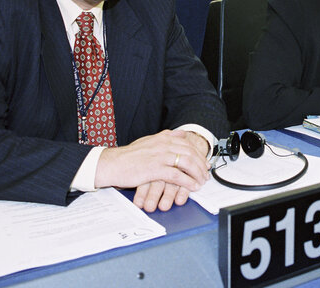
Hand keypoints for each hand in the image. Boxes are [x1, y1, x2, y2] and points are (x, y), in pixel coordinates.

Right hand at [94, 129, 209, 211]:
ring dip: (198, 174)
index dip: (199, 154)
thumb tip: (181, 133)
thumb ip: (165, 136)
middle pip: (191, 153)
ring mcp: (160, 156)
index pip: (188, 144)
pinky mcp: (156, 169)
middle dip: (202, 165)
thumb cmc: (129, 156)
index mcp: (163, 137)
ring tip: (202, 182)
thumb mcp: (149, 141)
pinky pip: (177, 176)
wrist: (113, 163)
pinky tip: (192, 187)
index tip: (205, 163)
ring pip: (187, 163)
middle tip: (206, 174)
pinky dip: (188, 182)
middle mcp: (164, 145)